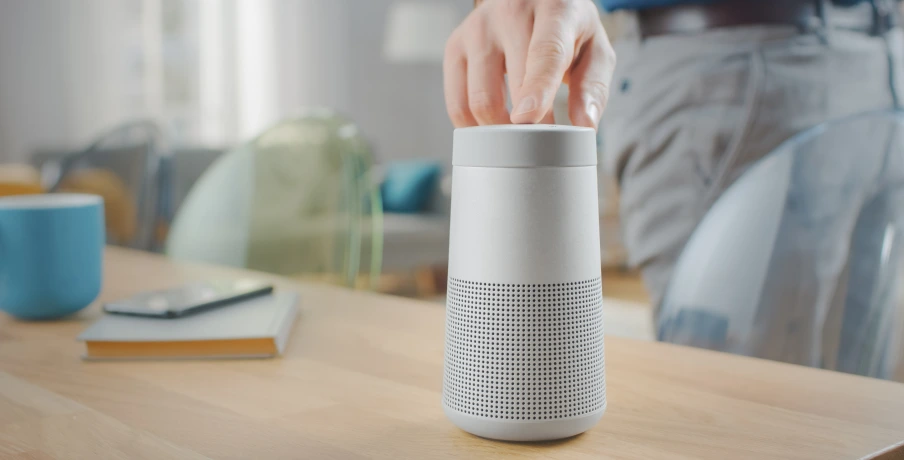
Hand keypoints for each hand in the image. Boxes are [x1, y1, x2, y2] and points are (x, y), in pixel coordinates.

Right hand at [443, 0, 614, 128]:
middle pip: (511, 84)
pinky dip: (474, 126)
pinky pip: (457, 103)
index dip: (537, 88)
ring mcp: (477, 30)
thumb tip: (584, 125)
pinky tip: (493, 128)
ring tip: (519, 138)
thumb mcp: (595, 49)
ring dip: (500, 130)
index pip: (545, 52)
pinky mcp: (455, 47)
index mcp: (554, 10)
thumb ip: (593, 87)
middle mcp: (510, 13)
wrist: (531, 0)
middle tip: (542, 148)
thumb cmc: (567, 29)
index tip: (529, 118)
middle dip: (527, 127)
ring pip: (480, 100)